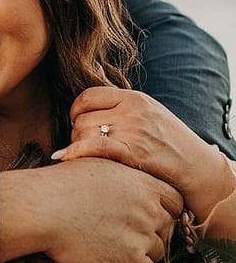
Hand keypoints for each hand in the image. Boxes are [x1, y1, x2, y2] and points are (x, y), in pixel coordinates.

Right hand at [0, 158, 182, 262]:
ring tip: (112, 246)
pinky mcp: (131, 260)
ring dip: (140, 252)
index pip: (176, 202)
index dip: (163, 210)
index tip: (146, 216)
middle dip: (151, 232)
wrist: (42, 208)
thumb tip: (124, 176)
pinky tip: (112, 260)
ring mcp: (142, 235)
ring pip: (158, 251)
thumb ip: (122, 174)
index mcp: (144, 184)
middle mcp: (150, 209)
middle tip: (124, 233)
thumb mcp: (97, 164)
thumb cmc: (60, 185)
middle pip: (168, 228)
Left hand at [52, 86, 227, 212]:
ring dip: (78, 147)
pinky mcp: (134, 153)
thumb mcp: (149, 114)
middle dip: (77, 134)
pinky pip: (94, 148)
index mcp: (134, 98)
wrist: (197, 167)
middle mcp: (132, 111)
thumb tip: (85, 109)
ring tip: (88, 157)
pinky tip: (64, 157)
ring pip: (84, 134)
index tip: (77, 122)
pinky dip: (75, 152)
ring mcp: (133, 131)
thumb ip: (122, 108)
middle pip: (83, 118)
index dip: (76, 110)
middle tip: (84, 147)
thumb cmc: (171, 143)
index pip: (89, 96)